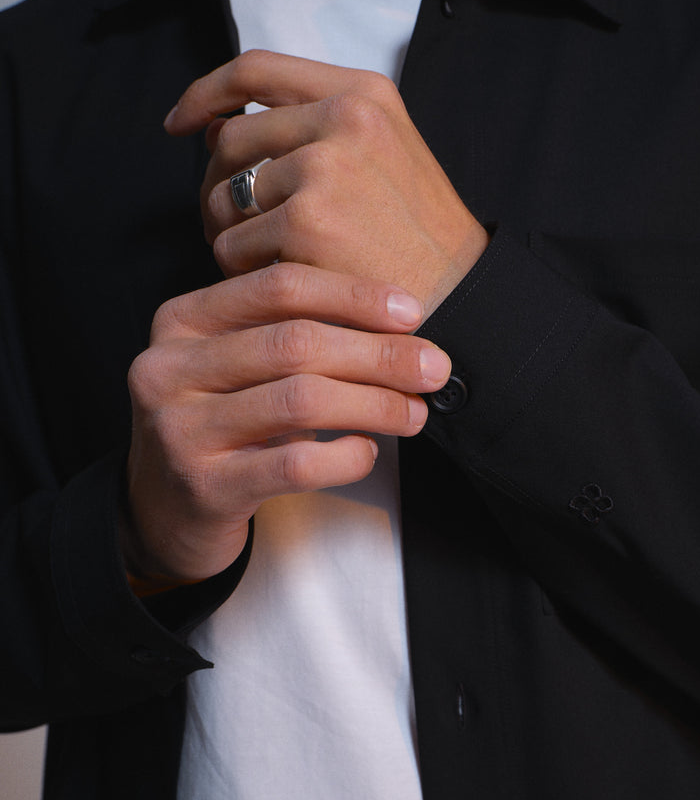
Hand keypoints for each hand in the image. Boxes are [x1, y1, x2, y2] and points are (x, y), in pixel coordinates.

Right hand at [122, 263, 450, 588]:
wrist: (163, 511)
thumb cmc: (220, 426)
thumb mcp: (237, 366)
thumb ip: (292, 334)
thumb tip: (401, 326)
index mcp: (183, 320)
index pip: (279, 288)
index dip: (353, 295)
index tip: (412, 313)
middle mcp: (170, 367)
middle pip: (297, 343)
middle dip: (379, 354)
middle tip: (434, 367)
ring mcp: (181, 428)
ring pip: (301, 400)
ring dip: (375, 404)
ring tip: (415, 412)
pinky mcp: (205, 486)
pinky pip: (296, 463)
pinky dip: (346, 456)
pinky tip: (368, 451)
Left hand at [164, 50, 489, 316]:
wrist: (462, 298)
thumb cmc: (417, 239)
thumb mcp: (386, 155)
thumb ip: (314, 129)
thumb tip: (216, 129)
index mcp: (363, 92)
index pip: (256, 69)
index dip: (206, 93)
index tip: (182, 122)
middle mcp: (344, 117)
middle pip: (231, 139)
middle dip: (215, 185)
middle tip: (229, 227)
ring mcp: (323, 168)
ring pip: (224, 195)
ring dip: (230, 234)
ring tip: (268, 261)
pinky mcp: (305, 221)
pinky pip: (233, 244)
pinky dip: (245, 271)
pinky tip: (282, 283)